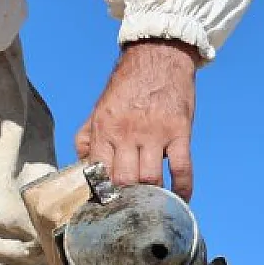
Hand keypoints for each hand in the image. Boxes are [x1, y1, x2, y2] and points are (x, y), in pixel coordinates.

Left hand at [74, 39, 200, 199]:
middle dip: (126, 198)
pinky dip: (182, 189)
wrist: (158, 56)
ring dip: (152, 197)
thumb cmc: (127, 87)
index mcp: (104, 128)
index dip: (100, 191)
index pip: (97, 169)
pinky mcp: (180, 131)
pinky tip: (180, 200)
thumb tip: (81, 166)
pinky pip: (182, 168)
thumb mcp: (99, 109)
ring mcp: (155, 133)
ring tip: (152, 205)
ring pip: (151, 178)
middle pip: (124, 179)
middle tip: (130, 208)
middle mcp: (127, 132)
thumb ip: (87, 137)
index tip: (104, 205)